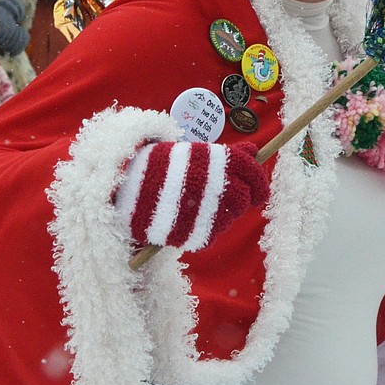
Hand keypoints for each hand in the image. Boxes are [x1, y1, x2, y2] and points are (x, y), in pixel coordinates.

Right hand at [116, 141, 269, 251]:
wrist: (124, 188)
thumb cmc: (163, 169)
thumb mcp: (193, 154)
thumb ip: (226, 155)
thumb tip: (253, 150)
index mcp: (212, 160)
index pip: (250, 168)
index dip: (260, 182)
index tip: (260, 192)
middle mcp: (211, 183)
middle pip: (244, 196)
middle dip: (246, 199)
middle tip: (239, 200)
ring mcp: (202, 209)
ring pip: (232, 217)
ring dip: (228, 213)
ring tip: (213, 208)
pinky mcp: (191, 232)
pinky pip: (214, 233)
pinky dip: (211, 228)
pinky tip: (199, 220)